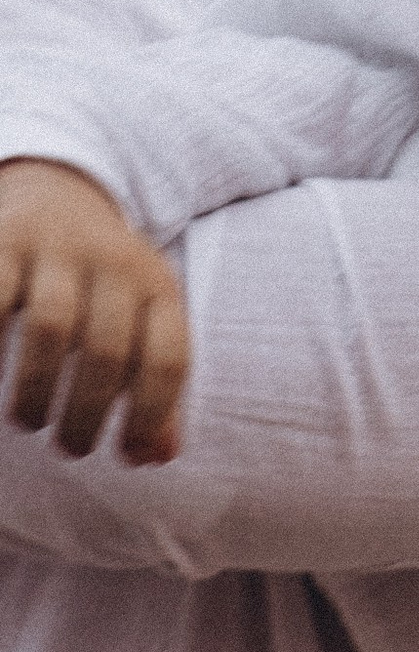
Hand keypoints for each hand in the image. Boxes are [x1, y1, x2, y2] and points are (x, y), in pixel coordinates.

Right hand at [0, 160, 189, 462]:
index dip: (152, 416)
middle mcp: (114, 261)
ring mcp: (56, 246)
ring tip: (26, 422)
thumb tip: (154, 458)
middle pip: (108, 351)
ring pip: (52, 328)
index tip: (126, 456)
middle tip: (69, 449)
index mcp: (159, 287)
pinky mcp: (4, 239)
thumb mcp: (143, 326)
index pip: (168, 358)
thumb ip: (155, 393)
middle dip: (87, 413)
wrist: (58, 193)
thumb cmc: (104, 288)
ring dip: (37, 389)